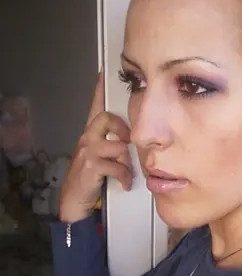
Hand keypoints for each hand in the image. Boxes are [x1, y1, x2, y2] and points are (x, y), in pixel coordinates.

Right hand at [59, 71, 132, 222]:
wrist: (74, 201)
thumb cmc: (91, 179)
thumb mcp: (101, 158)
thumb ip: (114, 145)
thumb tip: (133, 140)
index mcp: (91, 134)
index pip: (95, 107)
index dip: (99, 90)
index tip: (103, 73)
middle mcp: (87, 138)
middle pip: (106, 118)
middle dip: (122, 130)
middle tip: (128, 143)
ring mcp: (87, 151)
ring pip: (115, 144)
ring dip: (125, 160)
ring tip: (124, 172)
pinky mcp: (90, 166)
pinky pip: (116, 165)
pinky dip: (124, 176)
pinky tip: (123, 182)